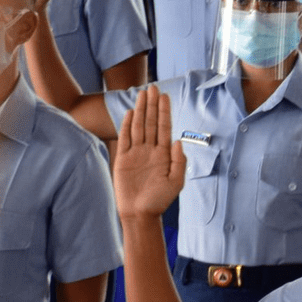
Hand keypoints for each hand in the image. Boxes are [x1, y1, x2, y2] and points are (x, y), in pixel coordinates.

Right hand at [113, 87, 184, 218]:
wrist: (140, 213)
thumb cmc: (159, 200)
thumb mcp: (176, 181)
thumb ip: (179, 161)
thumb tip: (178, 141)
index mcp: (164, 154)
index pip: (164, 127)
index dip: (164, 111)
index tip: (165, 96)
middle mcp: (150, 150)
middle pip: (151, 122)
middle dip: (153, 105)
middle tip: (153, 87)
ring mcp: (136, 153)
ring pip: (138, 126)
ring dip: (141, 110)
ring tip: (142, 94)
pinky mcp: (123, 159)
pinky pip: (124, 138)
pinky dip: (126, 125)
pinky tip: (130, 113)